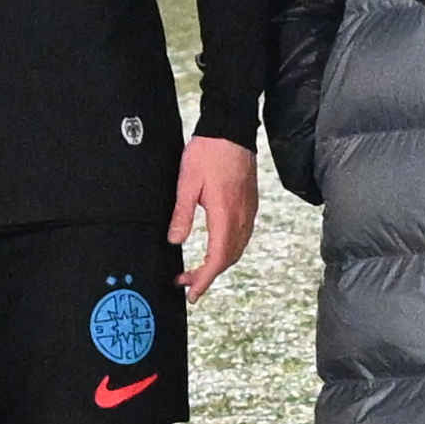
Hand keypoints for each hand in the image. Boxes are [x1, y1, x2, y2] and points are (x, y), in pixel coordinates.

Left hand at [171, 132, 260, 296]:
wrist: (231, 130)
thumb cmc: (208, 152)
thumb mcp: (187, 183)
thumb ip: (181, 215)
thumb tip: (174, 241)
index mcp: (225, 214)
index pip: (217, 258)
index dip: (205, 279)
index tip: (192, 293)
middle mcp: (242, 216)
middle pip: (228, 258)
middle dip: (208, 275)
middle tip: (185, 282)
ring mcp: (249, 211)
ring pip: (237, 249)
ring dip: (218, 263)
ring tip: (196, 268)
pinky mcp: (250, 204)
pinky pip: (242, 236)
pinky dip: (227, 250)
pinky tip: (213, 248)